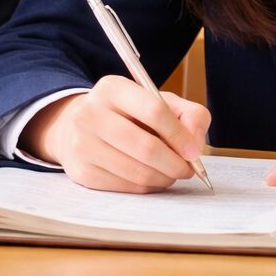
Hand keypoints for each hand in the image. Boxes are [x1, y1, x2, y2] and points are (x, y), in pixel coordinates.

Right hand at [22, 75, 211, 191]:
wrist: (80, 127)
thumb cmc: (129, 114)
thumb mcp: (159, 101)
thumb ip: (189, 114)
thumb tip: (196, 144)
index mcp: (112, 88)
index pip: (154, 111)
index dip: (180, 135)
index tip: (194, 151)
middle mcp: (91, 114)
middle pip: (146, 147)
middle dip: (175, 163)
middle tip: (188, 169)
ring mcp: (83, 145)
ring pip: (138, 172)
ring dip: (164, 178)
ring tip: (171, 173)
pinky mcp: (82, 172)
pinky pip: (127, 187)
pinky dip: (148, 186)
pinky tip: (152, 177)